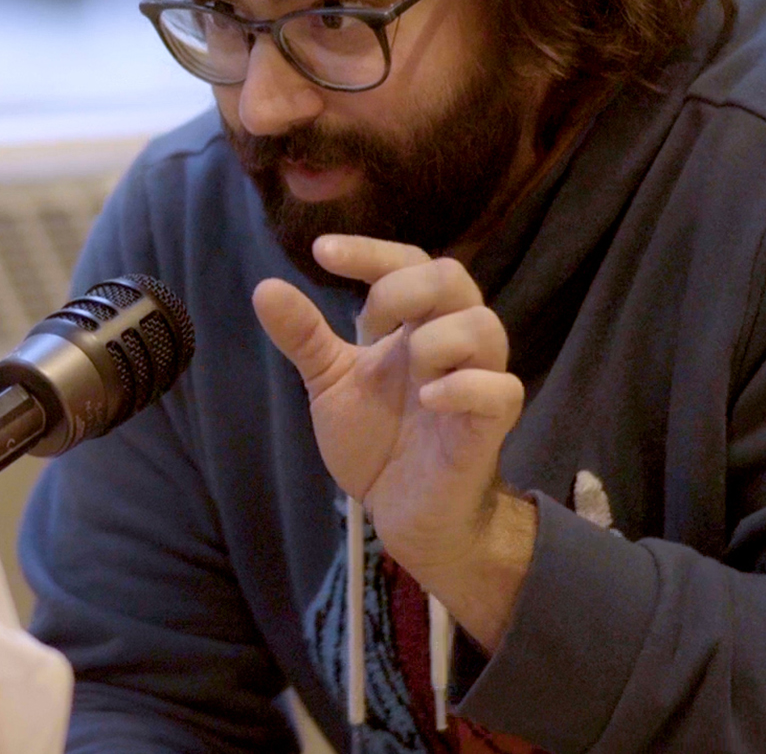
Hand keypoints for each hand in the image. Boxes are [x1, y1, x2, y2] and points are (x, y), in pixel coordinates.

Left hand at [254, 234, 528, 593]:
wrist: (402, 513)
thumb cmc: (377, 440)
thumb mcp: (331, 384)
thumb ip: (305, 338)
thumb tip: (264, 288)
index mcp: (414, 325)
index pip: (409, 264)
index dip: (371, 251)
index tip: (321, 252)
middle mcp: (451, 343)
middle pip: (453, 277)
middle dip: (405, 287)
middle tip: (368, 324)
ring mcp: (476, 382)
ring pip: (486, 326)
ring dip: (438, 337)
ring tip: (408, 369)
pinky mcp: (490, 425)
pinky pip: (501, 389)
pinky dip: (465, 386)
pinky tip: (429, 398)